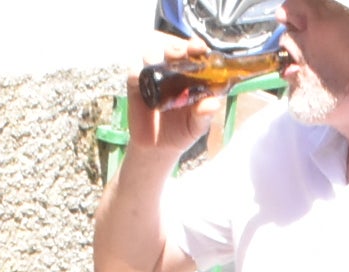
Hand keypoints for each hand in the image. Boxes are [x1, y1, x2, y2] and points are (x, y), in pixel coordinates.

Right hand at [126, 36, 225, 150]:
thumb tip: (213, 103)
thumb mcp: (197, 125)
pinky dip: (140, 74)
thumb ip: (205, 114)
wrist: (160, 148)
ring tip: (166, 63)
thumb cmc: (183, 130)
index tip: (201, 48)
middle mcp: (171, 71)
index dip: (197, 48)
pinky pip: (135, 73)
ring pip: (151, 55)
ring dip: (158, 55)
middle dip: (178, 47)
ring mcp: (153, 76)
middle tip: (186, 52)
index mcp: (190, 75)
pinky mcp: (136, 85)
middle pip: (172, 49)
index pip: (193, 54)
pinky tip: (146, 79)